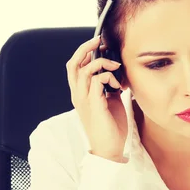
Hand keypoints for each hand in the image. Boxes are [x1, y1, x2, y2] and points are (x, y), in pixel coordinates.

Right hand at [66, 35, 127, 160]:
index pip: (74, 67)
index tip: (99, 45)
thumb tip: (116, 74)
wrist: (110, 148)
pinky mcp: (94, 105)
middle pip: (73, 64)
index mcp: (80, 94)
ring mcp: (84, 100)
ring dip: (101, 63)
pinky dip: (108, 77)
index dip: (84, 53)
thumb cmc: (111, 127)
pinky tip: (117, 85)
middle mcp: (78, 95)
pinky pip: (96, 82)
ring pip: (84, 70)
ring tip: (115, 67)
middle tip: (99, 41)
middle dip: (85, 48)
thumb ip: (109, 87)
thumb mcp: (111, 101)